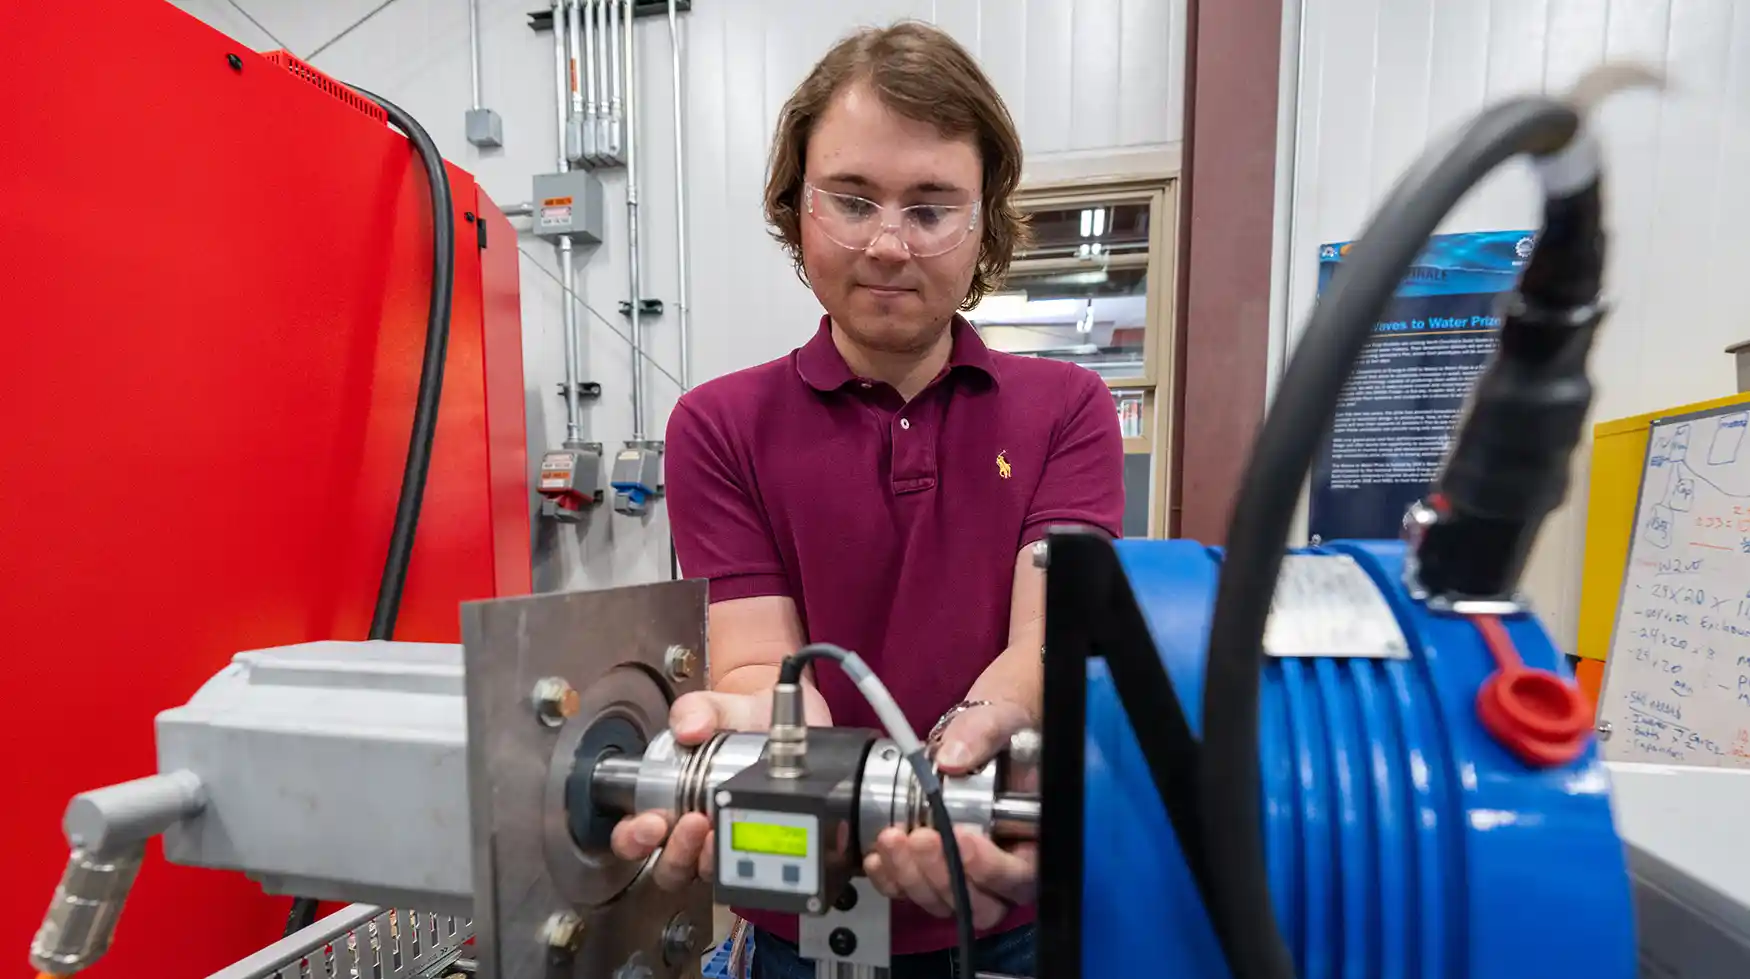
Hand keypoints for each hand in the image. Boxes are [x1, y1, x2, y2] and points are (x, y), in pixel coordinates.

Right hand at [610, 687, 831, 890]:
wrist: (789, 720)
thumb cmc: (744, 720)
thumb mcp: (716, 708)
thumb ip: (696, 711)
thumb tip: (689, 728)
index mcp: (668, 803)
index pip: (636, 838)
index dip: (633, 839)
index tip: (648, 823)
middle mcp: (695, 831)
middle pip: (670, 867)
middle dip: (676, 852)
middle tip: (690, 824)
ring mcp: (728, 842)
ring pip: (708, 872)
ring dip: (709, 858)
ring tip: (719, 830)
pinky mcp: (763, 844)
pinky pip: (753, 865)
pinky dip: (750, 855)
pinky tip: (753, 833)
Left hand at [863, 700, 1037, 927]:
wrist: (974, 740)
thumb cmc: (1001, 738)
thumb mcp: (1000, 724)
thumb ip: (983, 736)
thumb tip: (953, 758)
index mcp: (1033, 843)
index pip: (1020, 876)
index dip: (991, 867)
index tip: (963, 837)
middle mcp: (1002, 871)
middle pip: (979, 904)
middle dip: (943, 875)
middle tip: (921, 837)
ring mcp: (965, 876)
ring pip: (942, 902)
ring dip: (912, 875)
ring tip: (892, 837)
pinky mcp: (931, 872)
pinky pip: (910, 892)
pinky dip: (891, 878)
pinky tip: (878, 854)